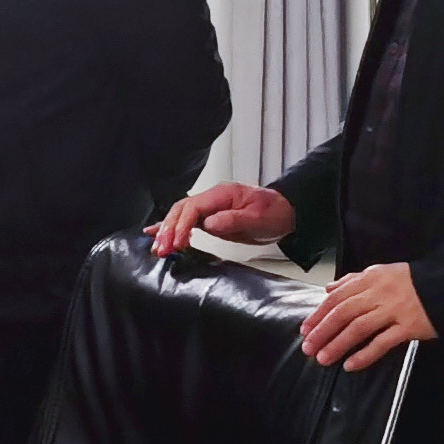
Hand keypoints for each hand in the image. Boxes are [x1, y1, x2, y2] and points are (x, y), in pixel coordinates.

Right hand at [150, 183, 296, 257]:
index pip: (193, 207)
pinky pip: (187, 221)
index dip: (182, 225)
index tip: (176, 243)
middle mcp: (212, 199)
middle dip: (168, 229)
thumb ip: (233, 219)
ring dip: (167, 231)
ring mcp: (210, 208)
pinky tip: (157, 233)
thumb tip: (209, 224)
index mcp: (222, 194)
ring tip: (157, 248)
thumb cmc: (274, 213)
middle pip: (181, 210)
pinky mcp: (210, 219)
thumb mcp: (257, 217)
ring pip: (181, 215)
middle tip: (161, 249)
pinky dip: (172, 227)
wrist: (286, 213)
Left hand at [300, 264, 434, 371]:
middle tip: (308, 347)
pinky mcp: (408, 327)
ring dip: (338, 344)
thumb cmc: (412, 282)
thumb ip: (353, 281)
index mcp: (371, 278)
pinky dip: (365, 355)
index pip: (337, 297)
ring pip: (358, 328)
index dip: (319, 314)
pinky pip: (382, 343)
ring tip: (324, 359)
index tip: (305, 329)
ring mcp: (394, 310)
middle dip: (323, 331)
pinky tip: (351, 366)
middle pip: (343, 313)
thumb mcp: (382, 273)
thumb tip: (328, 288)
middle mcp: (379, 293)